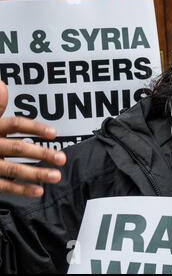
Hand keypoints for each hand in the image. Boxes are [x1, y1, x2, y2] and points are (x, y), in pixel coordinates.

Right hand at [0, 81, 65, 196]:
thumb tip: (2, 85)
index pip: (14, 125)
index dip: (34, 128)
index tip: (53, 133)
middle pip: (17, 148)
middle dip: (41, 153)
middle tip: (61, 158)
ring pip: (13, 169)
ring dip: (36, 173)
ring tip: (56, 175)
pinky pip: (4, 186)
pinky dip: (21, 189)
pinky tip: (38, 190)